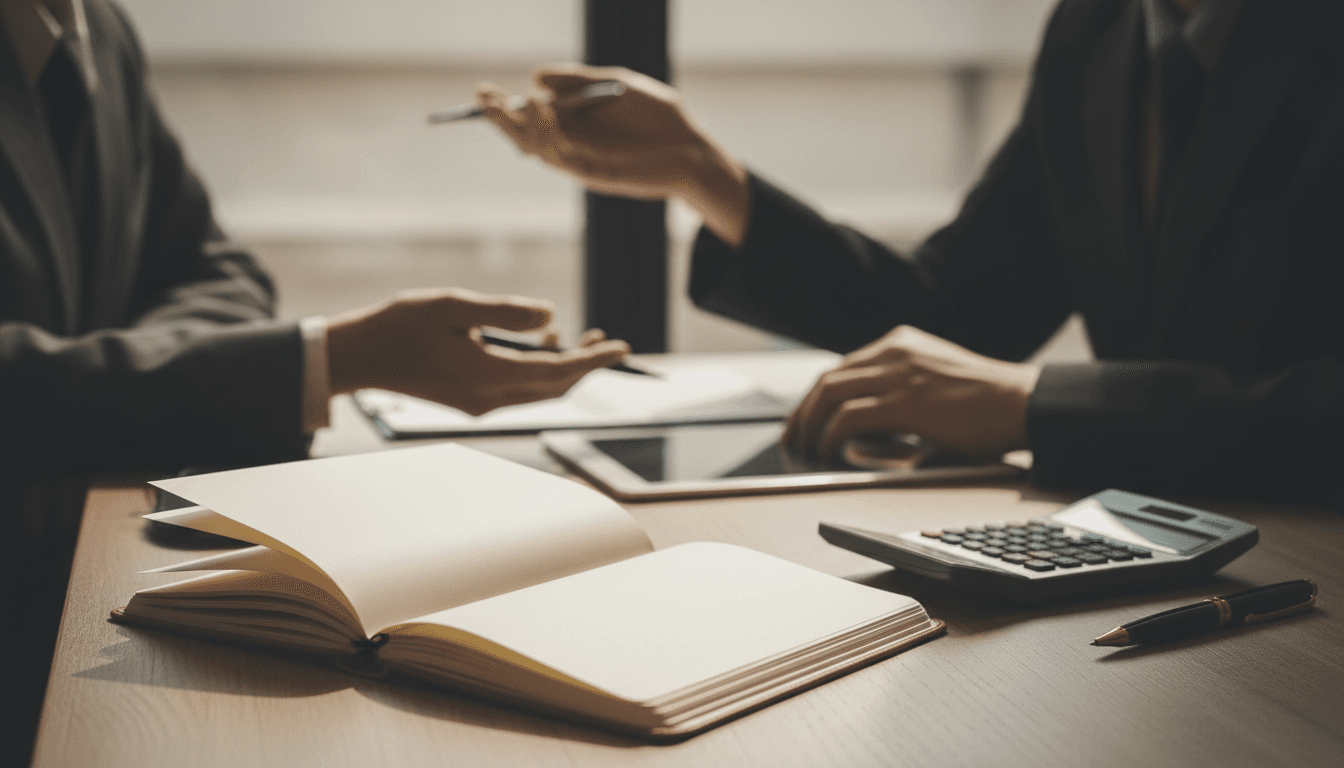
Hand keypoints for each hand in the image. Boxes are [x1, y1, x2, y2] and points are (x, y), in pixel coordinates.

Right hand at [326, 288, 629, 414]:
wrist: (358, 357)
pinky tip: (537, 346)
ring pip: (538, 392)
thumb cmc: (400, 325)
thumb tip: (551, 317)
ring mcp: (478, 405)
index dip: (593, 360)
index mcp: (487, 375)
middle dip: (584, 366)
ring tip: (574, 336)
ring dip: (561, 368)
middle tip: (604, 339)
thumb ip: (506, 312)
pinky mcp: (469, 403)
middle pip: (555, 389)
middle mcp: (488, 398)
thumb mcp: (455, 305)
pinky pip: (518, 392)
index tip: (622, 348)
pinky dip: (537, 372)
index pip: (558, 373)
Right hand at [476, 63, 750, 245]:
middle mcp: (570, 142)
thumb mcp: (617, 84)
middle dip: (501, 117)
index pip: (528, 115)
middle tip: (483, 97)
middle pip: (524, 134)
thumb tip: (537, 77)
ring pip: (537, 147)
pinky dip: (549, 134)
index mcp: (572, 121)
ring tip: (520, 100)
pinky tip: (545, 110)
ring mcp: (579, 159)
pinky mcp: (592, 173)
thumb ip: (578, 80)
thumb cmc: (657, 116)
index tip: (483, 89)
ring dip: (523, 125)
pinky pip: (561, 156)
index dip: (504, 106)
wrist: (690, 147)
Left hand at [783, 325, 1041, 459]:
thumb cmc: (987, 405)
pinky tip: (828, 454)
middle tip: (793, 440)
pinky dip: (830, 437)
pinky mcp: (907, 401)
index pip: (842, 367)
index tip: (805, 422)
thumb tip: (856, 433)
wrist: (1025, 403)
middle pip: (827, 379)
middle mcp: (895, 350)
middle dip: (802, 413)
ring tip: (803, 451)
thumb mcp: (934, 382)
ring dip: (808, 425)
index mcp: (901, 342)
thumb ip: (897, 394)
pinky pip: (849, 417)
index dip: (816, 398)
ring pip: (829, 393)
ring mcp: (899, 373)